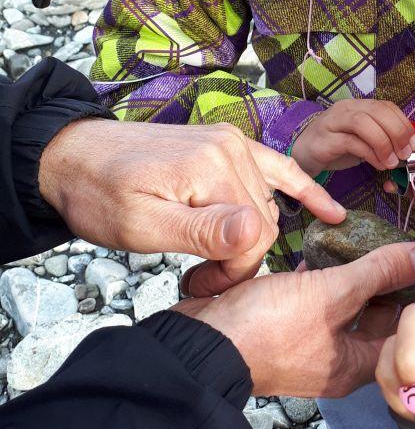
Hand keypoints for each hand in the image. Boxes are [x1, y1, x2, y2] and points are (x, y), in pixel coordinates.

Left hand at [39, 119, 344, 295]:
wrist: (72, 156)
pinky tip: (329, 211)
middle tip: (198, 279)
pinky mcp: (229, 145)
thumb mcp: (139, 225)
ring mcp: (233, 143)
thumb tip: (256, 232)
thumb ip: (201, 230)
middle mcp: (232, 148)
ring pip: (266, 207)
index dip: (232, 272)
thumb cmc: (97, 194)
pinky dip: (302, 190)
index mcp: (213, 167)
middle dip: (238, 260)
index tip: (198, 285)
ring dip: (249, 239)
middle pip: (263, 224)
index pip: (253, 238)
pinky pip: (277, 169)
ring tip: (210, 261)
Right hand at [174, 240, 414, 395]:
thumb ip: (379, 271)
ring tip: (372, 241)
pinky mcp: (286, 325)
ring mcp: (310, 344)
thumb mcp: (332, 294)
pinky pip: (317, 300)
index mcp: (359, 364)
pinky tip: (326, 250)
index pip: (407, 331)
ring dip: (358, 276)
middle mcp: (338, 359)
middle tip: (406, 245)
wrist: (200, 344)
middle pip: (378, 316)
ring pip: (346, 305)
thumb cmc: (269, 328)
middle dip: (391, 281)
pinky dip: (324, 277)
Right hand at [292, 99, 414, 177]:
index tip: (414, 144)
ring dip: (384, 143)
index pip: (386, 106)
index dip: (404, 123)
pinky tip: (379, 165)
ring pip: (363, 123)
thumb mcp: (364, 140)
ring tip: (393, 162)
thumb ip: (382, 140)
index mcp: (359, 105)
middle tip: (406, 154)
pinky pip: (351, 142)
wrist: (302, 156)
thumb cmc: (336, 148)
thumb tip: (408, 149)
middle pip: (377, 111)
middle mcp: (346, 109)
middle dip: (397, 132)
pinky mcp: (325, 140)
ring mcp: (333, 122)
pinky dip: (370, 154)